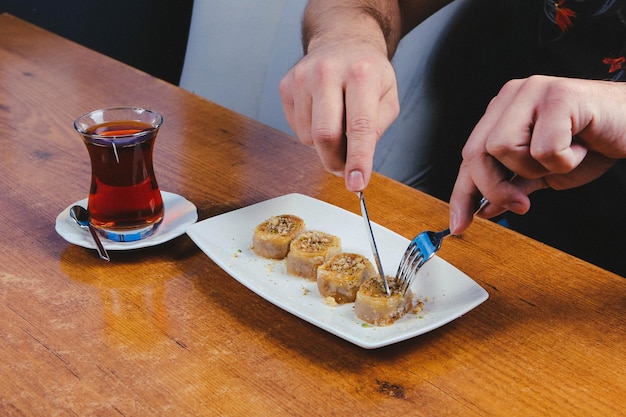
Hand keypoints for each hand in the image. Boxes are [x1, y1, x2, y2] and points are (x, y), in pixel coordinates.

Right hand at [279, 37, 399, 190]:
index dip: (358, 159)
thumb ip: (376, 129)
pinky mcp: (287, 85)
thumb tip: (355, 161)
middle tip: (346, 169)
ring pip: (308, 137)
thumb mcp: (388, 97)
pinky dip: (311, 132)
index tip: (356, 183)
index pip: (359, 126)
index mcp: (361, 74)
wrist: (342, 40)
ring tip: (337, 123)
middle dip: (335, 162)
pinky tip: (322, 113)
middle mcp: (328, 72)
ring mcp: (303, 77)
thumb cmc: (368, 72)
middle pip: (325, 135)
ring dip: (324, 145)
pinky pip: (296, 128)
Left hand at [449, 75, 625, 233]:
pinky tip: (582, 146)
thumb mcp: (543, 172)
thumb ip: (511, 185)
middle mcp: (511, 97)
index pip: (470, 157)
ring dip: (536, 168)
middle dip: (495, 188)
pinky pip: (543, 148)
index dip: (462, 194)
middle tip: (523, 203)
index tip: (459, 226)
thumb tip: (483, 209)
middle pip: (476, 153)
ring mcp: (533, 91)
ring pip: (503, 148)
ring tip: (564, 156)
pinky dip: (564, 160)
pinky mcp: (558, 95)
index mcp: (502, 113)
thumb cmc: (592, 144)